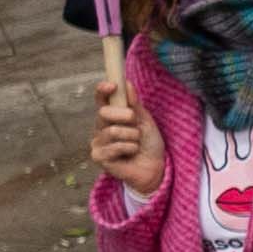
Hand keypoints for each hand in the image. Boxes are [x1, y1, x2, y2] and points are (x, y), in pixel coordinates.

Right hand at [88, 79, 166, 196]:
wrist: (154, 167)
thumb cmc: (148, 143)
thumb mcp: (145, 121)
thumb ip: (134, 105)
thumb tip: (127, 84)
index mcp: (111, 116)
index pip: (101, 99)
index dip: (103, 90)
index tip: (113, 85)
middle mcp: (100, 128)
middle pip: (104, 113)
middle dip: (124, 116)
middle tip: (135, 123)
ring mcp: (98, 142)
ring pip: (112, 131)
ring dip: (132, 136)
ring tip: (136, 143)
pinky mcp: (98, 157)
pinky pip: (115, 147)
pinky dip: (130, 148)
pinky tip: (132, 153)